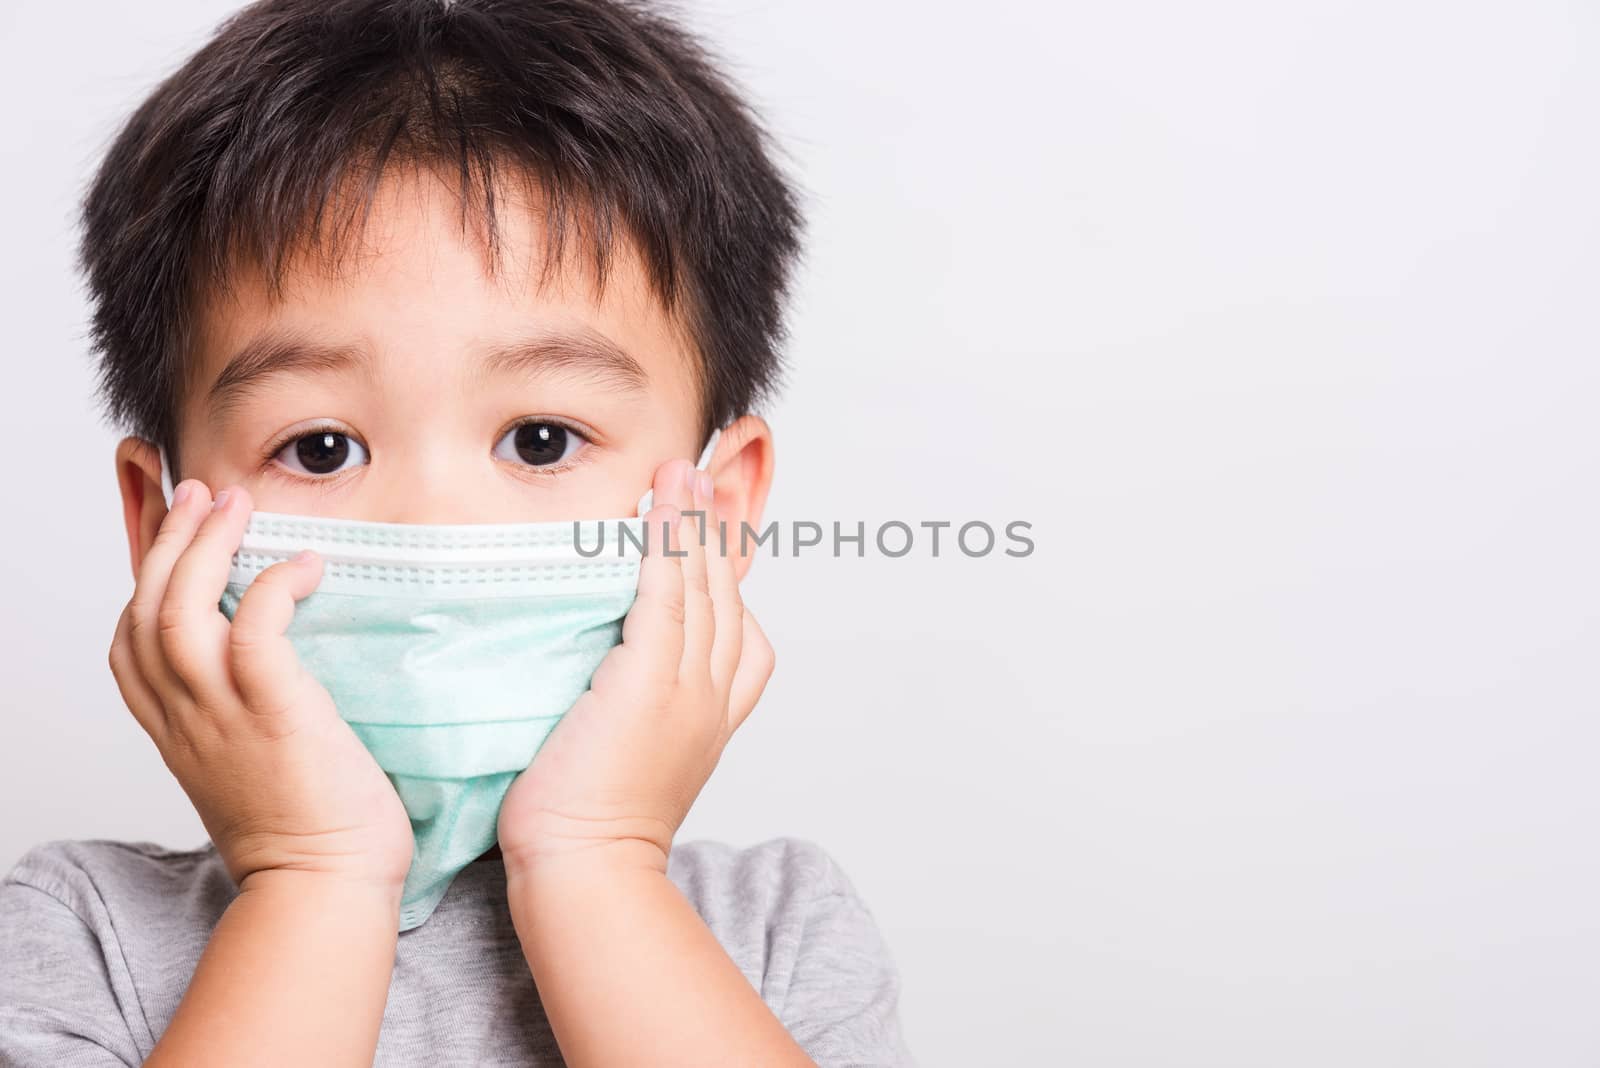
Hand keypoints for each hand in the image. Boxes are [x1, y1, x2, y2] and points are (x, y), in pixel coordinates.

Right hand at [109, 480, 412, 897]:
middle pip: (144, 609)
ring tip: (234, 504)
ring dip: (204, 548)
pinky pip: (253, 630)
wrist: (323, 885)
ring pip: (180, 610)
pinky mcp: (272, 713)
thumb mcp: (251, 751)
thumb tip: (265, 641)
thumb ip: (241, 700)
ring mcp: (222, 715)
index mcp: (173, 725)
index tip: (166, 513)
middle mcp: (184, 716)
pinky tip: (304, 566)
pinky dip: (272, 588)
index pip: (132, 635)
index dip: (143, 567)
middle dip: (165, 538)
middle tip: (201, 492)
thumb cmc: (305, 821)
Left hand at [496, 459, 774, 876]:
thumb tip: (597, 663)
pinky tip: (663, 504)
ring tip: (684, 470)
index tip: (710, 529)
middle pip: (726, 593)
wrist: (586, 867)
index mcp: (713, 711)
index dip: (725, 572)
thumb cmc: (587, 822)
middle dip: (716, 530)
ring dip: (694, 520)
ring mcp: (690, 686)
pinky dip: (669, 542)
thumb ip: (625, 701)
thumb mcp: (624, 751)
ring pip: (703, 585)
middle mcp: (713, 693)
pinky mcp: (652, 679)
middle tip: (703, 473)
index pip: (736, 627)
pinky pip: (668, 592)